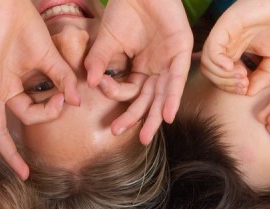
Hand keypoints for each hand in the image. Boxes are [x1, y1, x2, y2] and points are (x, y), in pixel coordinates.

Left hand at [0, 0, 80, 178]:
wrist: (9, 5)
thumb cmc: (27, 27)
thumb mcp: (50, 59)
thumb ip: (62, 80)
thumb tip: (76, 101)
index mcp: (13, 88)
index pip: (31, 114)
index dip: (50, 111)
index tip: (64, 98)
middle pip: (2, 131)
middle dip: (11, 154)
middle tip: (23, 174)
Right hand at [85, 0, 192, 143]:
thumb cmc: (125, 9)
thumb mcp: (107, 40)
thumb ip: (98, 61)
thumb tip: (87, 83)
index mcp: (140, 67)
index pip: (129, 91)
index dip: (115, 93)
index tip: (100, 87)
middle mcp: (156, 69)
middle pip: (148, 100)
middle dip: (136, 118)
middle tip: (121, 133)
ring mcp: (170, 62)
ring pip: (163, 95)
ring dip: (155, 116)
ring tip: (145, 135)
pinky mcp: (182, 52)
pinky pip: (178, 79)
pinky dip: (172, 98)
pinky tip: (167, 115)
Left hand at [200, 0, 269, 95]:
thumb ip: (263, 78)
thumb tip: (248, 94)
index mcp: (235, 53)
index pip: (222, 77)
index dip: (232, 88)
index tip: (247, 88)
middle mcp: (226, 46)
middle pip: (212, 74)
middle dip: (227, 85)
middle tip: (244, 84)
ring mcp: (223, 37)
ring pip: (208, 66)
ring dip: (223, 77)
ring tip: (242, 76)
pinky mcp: (222, 29)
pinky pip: (210, 52)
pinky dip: (218, 64)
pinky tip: (233, 67)